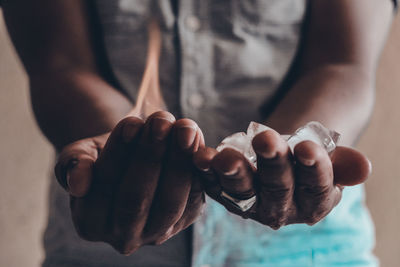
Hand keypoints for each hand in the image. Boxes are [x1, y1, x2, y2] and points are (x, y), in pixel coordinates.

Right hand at [55, 111, 204, 253]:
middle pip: (136, 200)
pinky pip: (194, 199)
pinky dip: (196, 169)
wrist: (130, 160)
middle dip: (150, 156)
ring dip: (178, 161)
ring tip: (181, 128)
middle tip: (160, 121)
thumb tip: (79, 183)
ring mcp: (157, 233)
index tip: (132, 122)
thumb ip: (73, 163)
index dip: (119, 153)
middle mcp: (123, 236)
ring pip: (169, 203)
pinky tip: (194, 141)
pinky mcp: (185, 221)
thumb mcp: (80, 152)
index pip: (103, 187)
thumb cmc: (104, 156)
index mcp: (90, 223)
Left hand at [193, 128, 370, 228]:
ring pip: (242, 192)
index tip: (306, 147)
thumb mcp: (326, 151)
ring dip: (232, 173)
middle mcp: (281, 209)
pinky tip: (199, 157)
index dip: (313, 169)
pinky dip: (206, 171)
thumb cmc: (306, 147)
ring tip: (224, 156)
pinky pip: (214, 184)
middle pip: (277, 190)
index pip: (316, 189)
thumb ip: (341, 161)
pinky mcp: (224, 192)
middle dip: (272, 164)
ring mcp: (250, 203)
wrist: (281, 146)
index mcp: (313, 203)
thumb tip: (364, 167)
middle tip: (266, 139)